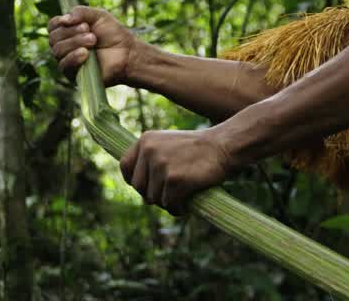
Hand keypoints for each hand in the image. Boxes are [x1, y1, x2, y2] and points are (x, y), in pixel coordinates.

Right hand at [47, 5, 141, 86]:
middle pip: (54, 38)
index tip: (71, 20)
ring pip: (58, 50)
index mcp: (68, 31)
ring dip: (76, 42)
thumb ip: (81, 12)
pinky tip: (85, 53)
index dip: (58, 22)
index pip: (52, 26)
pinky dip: (73, 57)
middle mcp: (65, 46)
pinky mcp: (73, 75)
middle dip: (72, 32)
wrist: (127, 53)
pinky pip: (64, 66)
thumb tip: (64, 19)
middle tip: (91, 32)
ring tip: (93, 40)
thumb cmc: (113, 34)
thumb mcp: (99, 16)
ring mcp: (68, 61)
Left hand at [120, 129, 235, 214]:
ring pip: (153, 198)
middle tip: (168, 196)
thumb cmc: (198, 149)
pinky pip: (169, 204)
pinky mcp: (175, 180)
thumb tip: (139, 191)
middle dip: (152, 195)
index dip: (134, 181)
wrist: (223, 145)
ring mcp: (161, 165)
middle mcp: (150, 151)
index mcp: (146, 140)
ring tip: (180, 199)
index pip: (125, 167)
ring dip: (166, 202)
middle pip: (138, 187)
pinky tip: (185, 206)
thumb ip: (151, 159)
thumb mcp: (168, 144)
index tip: (146, 187)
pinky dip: (177, 209)